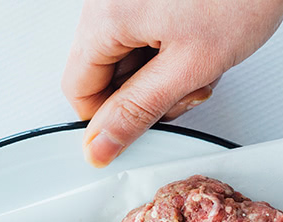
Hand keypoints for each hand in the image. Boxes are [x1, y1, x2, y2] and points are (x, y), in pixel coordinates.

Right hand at [61, 0, 282, 166]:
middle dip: (146, 95)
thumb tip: (100, 146)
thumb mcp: (188, 67)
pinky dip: (175, 50)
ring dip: (166, 75)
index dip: (108, 120)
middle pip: (105, 73)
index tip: (139, 128)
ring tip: (204, 64)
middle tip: (187, 90)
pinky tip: (203, 46)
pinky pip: (149, 34)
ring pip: (131, 58)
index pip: (78, 89)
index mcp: (107, 14)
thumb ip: (137, 112)